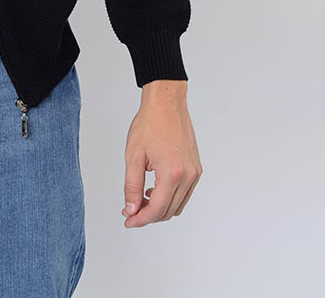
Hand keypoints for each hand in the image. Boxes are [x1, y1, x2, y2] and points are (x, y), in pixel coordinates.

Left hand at [121, 80, 201, 226]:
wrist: (166, 103)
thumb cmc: (150, 124)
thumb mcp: (133, 156)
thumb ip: (131, 186)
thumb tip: (130, 209)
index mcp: (172, 173)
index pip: (156, 209)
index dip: (140, 219)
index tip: (128, 220)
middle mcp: (188, 176)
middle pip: (168, 211)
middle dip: (148, 215)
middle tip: (130, 210)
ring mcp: (195, 173)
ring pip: (178, 205)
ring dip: (159, 208)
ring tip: (140, 198)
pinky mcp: (196, 169)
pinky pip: (185, 194)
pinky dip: (170, 197)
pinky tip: (154, 188)